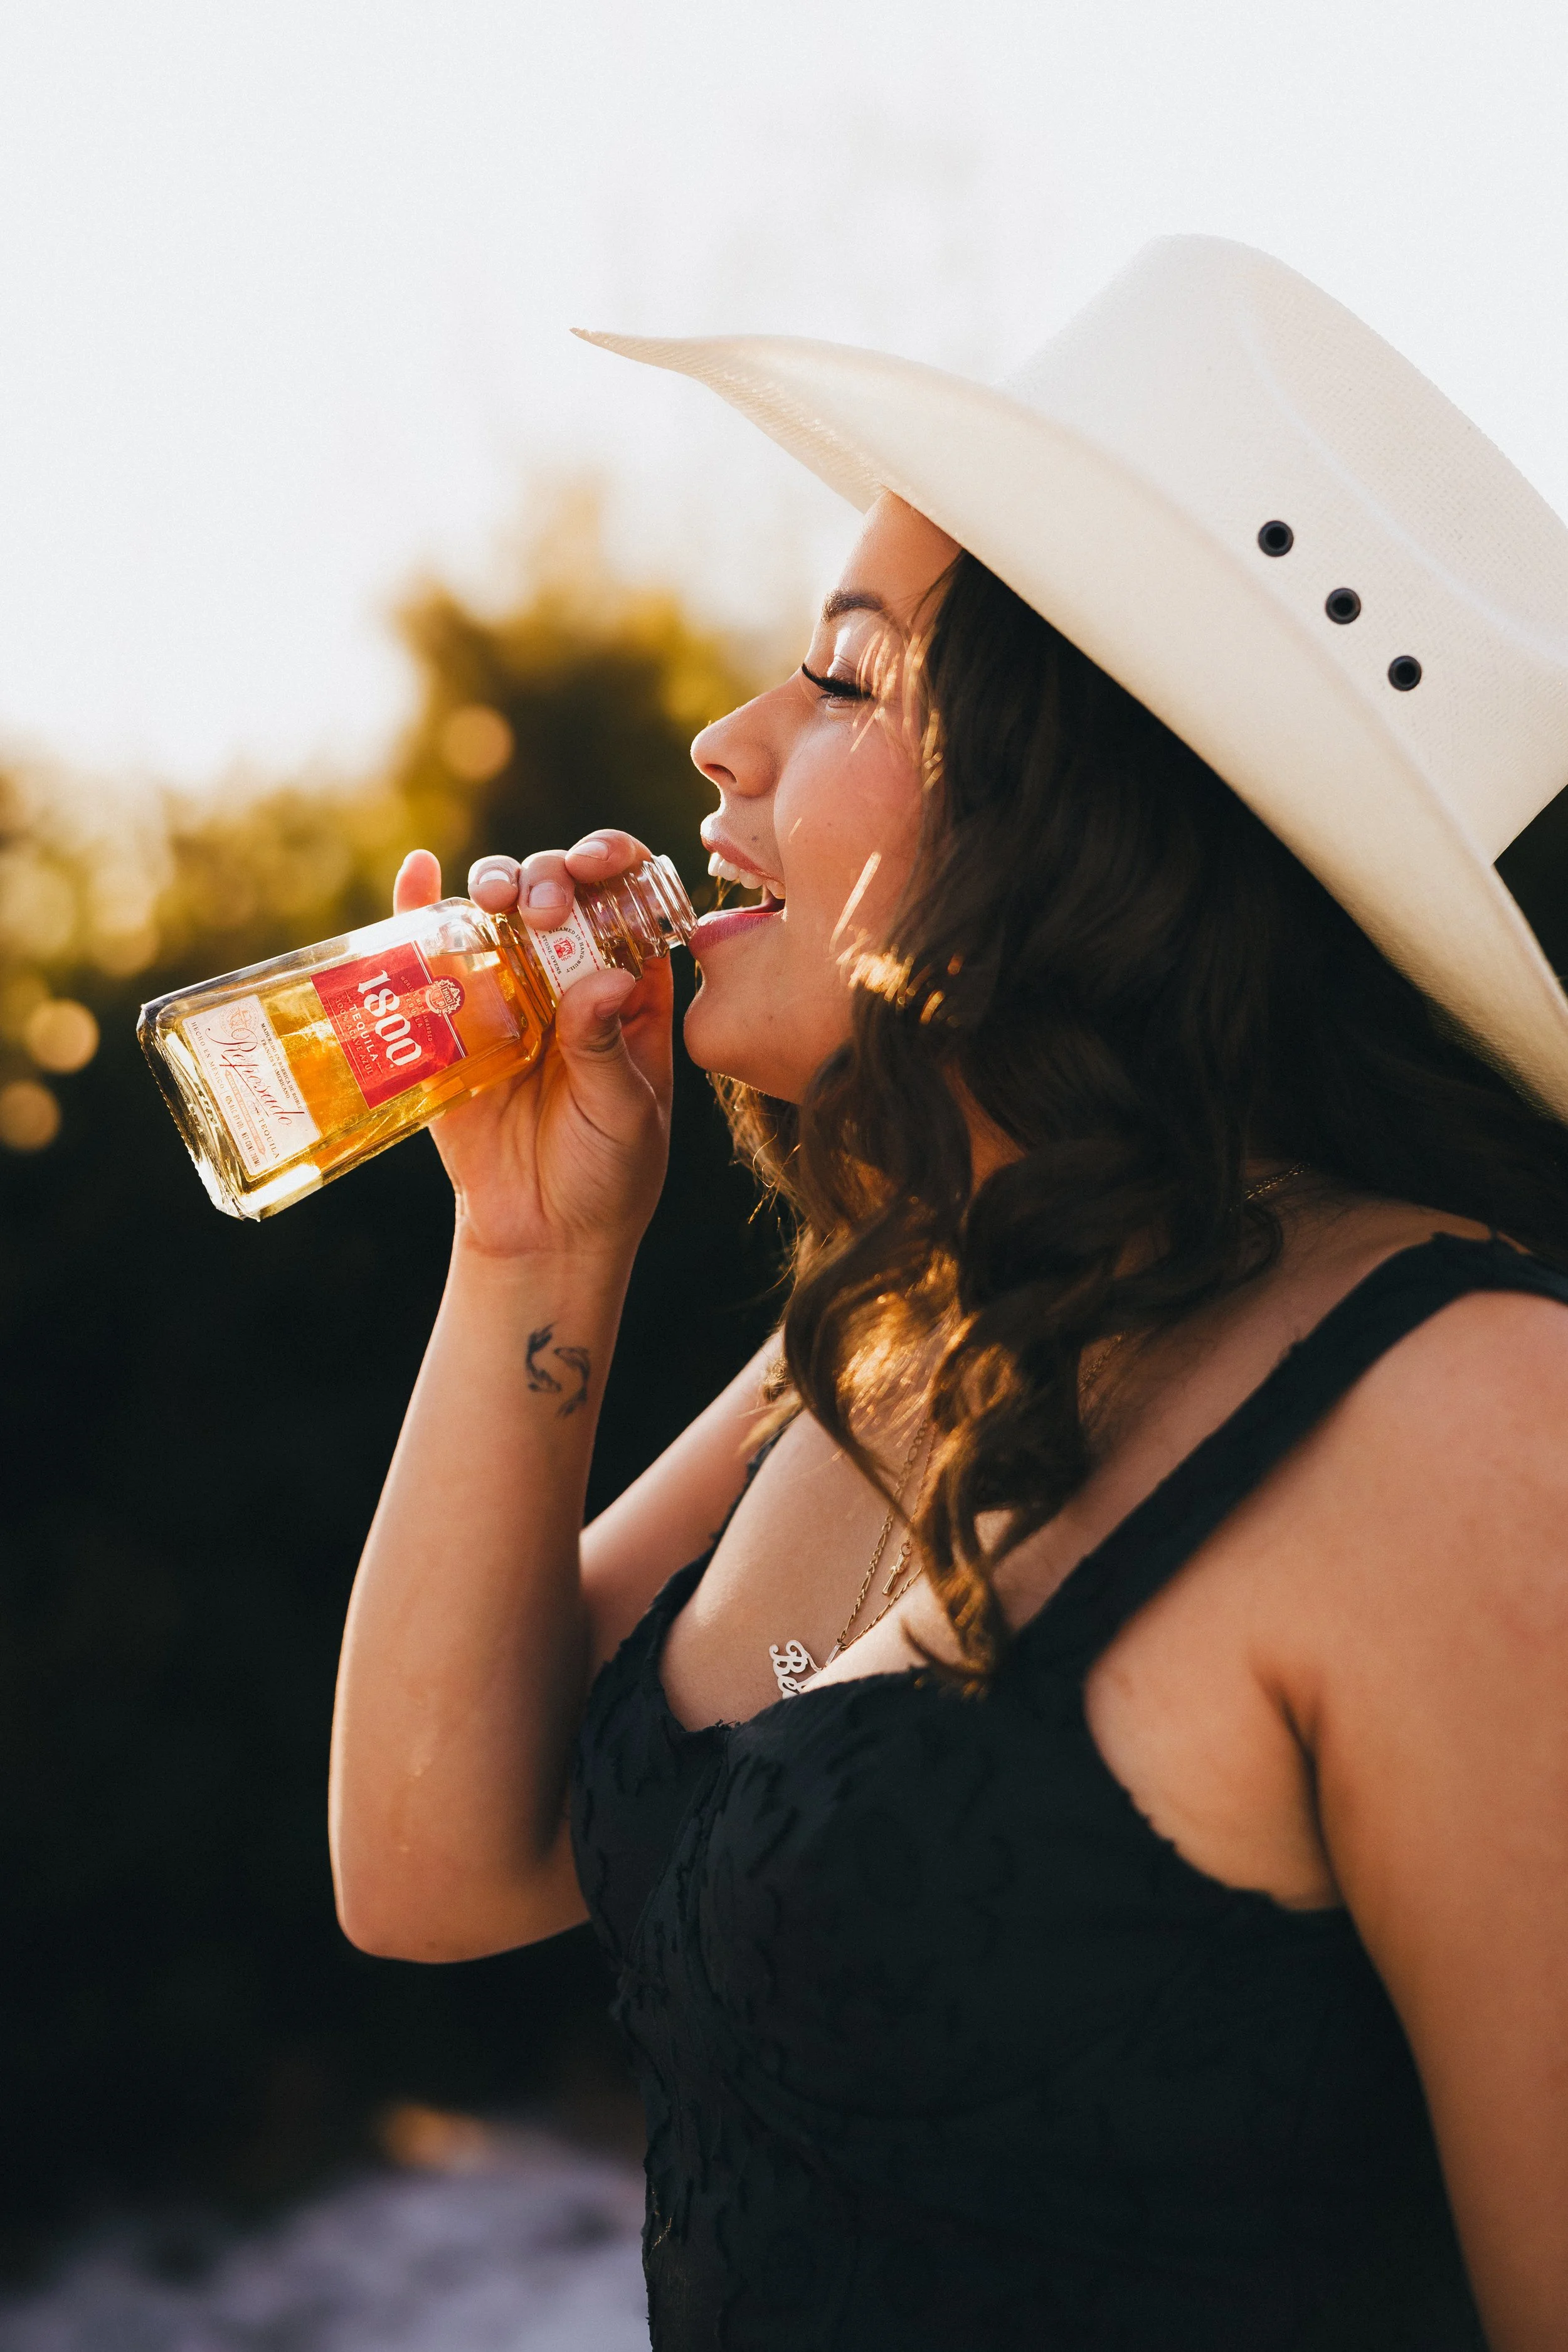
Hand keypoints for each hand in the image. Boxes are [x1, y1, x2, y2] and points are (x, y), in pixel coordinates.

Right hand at [393, 835, 674, 1264]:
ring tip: (496, 897)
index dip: (615, 862)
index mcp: (630, 988)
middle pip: (558, 891)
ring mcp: (508, 992)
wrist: (542, 1235)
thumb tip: (611, 979)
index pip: (628, 900)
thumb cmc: (606, 1174)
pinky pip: (433, 954)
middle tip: (543, 904)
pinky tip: (419, 871)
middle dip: (550, 875)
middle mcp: (569, 976)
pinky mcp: (452, 1020)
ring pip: (499, 910)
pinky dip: (421, 905)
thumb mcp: (624, 1113)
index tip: (597, 862)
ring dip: (496, 882)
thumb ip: (609, 1047)